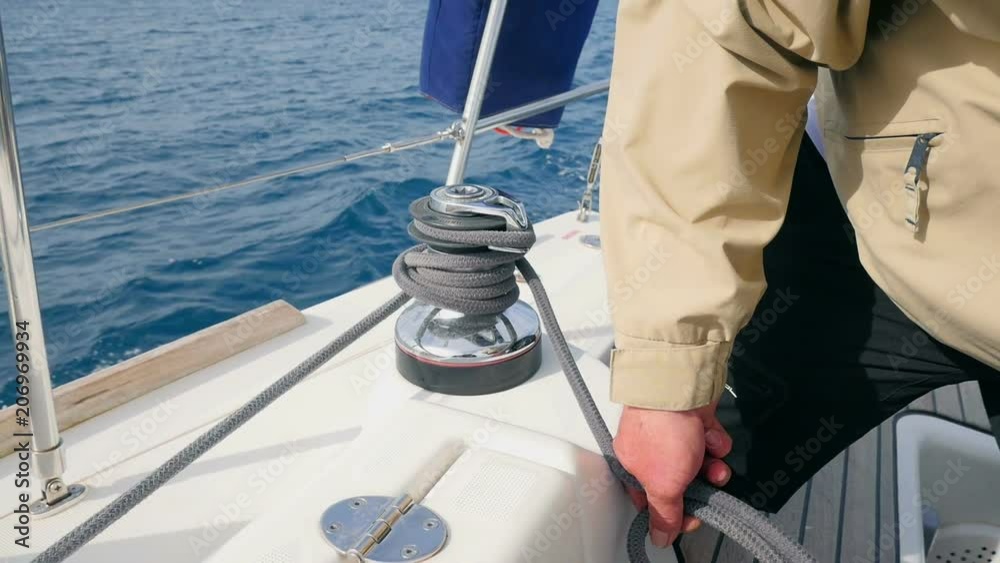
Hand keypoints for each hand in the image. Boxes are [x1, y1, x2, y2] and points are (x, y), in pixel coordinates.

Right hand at [614, 402, 732, 547]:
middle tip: (704, 486)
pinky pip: (710, 442)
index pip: (651, 500)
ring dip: (711, 467)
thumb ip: (663, 514)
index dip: (672, 512)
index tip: (690, 517)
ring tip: (714, 462)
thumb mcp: (663, 485)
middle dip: (697, 486)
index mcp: (633, 466)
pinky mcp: (695, 420)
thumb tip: (659, 537)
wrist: (680, 387)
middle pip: (678, 482)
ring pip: (698, 463)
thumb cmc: (662, 429)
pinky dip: (715, 442)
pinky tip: (711, 436)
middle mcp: (651, 449)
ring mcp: (674, 433)